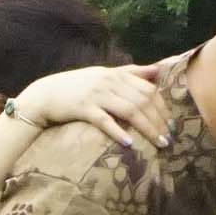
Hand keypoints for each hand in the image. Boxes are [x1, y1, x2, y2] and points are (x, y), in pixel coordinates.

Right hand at [9, 65, 170, 148]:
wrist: (44, 95)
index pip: (148, 89)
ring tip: (158, 142)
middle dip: (159, 120)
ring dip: (147, 128)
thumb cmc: (76, 87)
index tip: (171, 123)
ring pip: (129, 110)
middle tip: (168, 137)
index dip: (163, 106)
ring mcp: (96, 94)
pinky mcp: (83, 108)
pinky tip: (129, 143)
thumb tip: (157, 70)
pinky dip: (118, 131)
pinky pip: (104, 121)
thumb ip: (130, 72)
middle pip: (142, 100)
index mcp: (115, 74)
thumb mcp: (104, 75)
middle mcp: (108, 81)